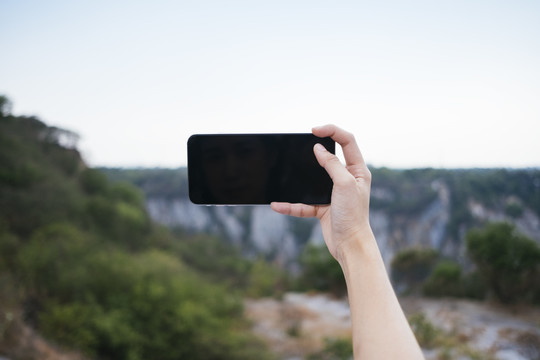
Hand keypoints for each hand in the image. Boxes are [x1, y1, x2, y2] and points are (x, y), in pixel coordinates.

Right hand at [271, 124, 372, 263]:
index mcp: (357, 170)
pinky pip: (303, 202)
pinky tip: (277, 205)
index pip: (347, 141)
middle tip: (301, 143)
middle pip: (330, 156)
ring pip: (312, 180)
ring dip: (298, 178)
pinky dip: (290, 205)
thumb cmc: (353, 215)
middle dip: (315, 149)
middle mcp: (346, 179)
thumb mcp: (344, 184)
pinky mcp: (322, 207)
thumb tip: (318, 149)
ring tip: (286, 171)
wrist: (350, 246)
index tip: (314, 130)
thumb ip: (332, 164)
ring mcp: (333, 193)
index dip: (332, 131)